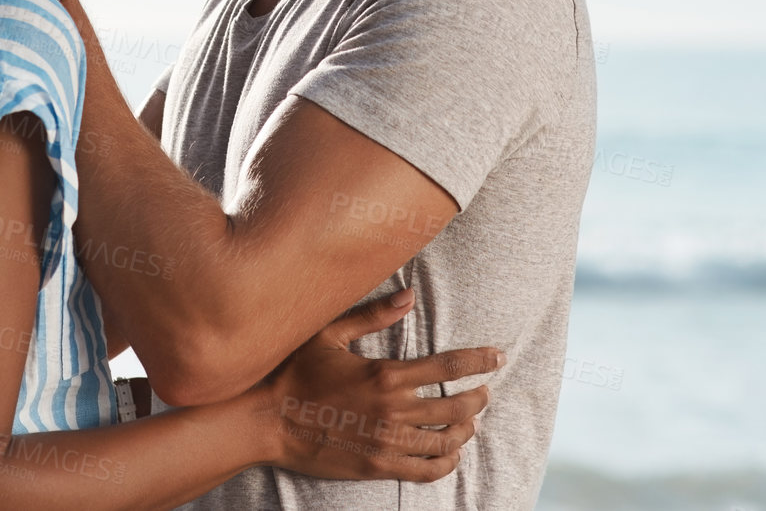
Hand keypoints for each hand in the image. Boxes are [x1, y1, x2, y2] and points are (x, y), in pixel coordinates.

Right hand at [261, 290, 500, 482]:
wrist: (266, 420)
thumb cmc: (294, 372)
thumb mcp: (328, 334)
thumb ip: (372, 316)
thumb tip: (409, 296)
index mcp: (385, 375)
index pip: (450, 368)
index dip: (480, 361)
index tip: (498, 357)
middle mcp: (393, 410)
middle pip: (457, 407)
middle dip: (479, 398)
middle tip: (484, 391)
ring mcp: (388, 442)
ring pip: (447, 440)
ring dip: (466, 430)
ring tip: (469, 422)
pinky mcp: (378, 466)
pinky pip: (427, 470)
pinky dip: (447, 463)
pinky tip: (450, 454)